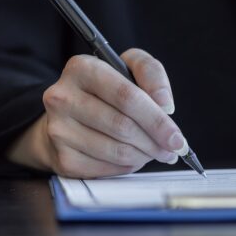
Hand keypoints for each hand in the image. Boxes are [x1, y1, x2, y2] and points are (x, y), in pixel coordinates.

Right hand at [7, 49, 185, 177]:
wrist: (66, 115)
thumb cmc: (103, 90)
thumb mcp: (127, 67)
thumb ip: (150, 73)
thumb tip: (165, 104)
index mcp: (80, 68)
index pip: (126, 97)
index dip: (157, 120)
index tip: (177, 137)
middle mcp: (62, 97)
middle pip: (123, 126)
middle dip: (155, 142)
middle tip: (171, 149)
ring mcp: (58, 129)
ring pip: (116, 151)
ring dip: (144, 155)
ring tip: (152, 151)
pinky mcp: (61, 157)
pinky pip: (106, 168)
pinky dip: (126, 166)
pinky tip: (130, 157)